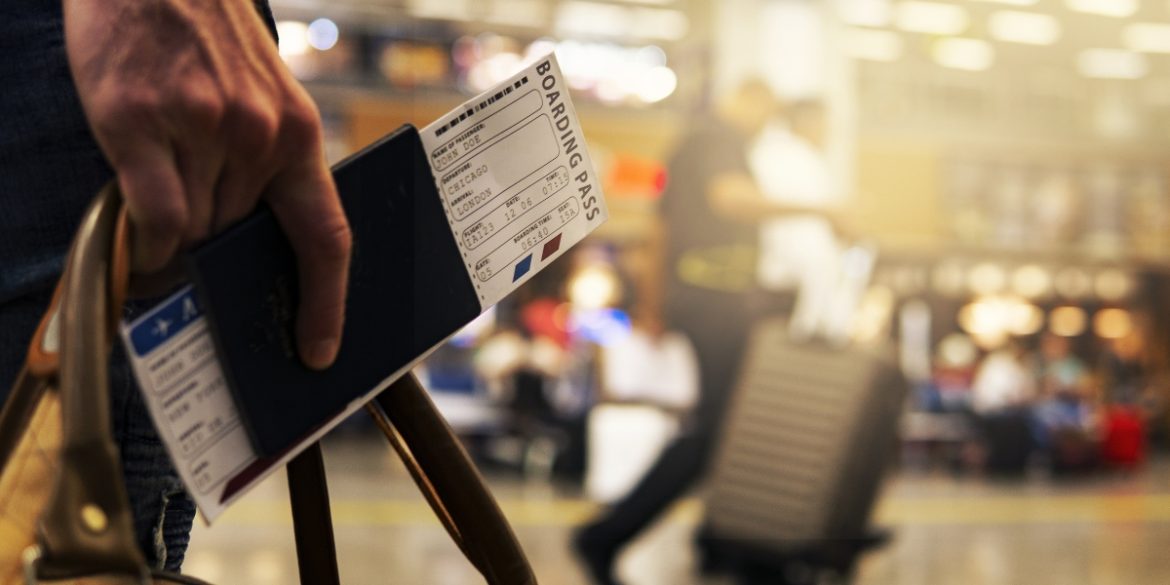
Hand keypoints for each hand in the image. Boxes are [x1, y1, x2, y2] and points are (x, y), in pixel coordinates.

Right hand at [64, 0, 350, 368]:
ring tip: (157, 225)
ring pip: (192, 234)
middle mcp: (256, 136)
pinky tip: (140, 238)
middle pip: (237, 241)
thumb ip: (265, 168)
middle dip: (216, 257)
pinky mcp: (138, 122)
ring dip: (174, 245)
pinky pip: (151, 216)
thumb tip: (246, 247)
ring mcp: (199, 129)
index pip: (326, 236)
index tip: (319, 349)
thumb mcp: (264, 101)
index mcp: (298, 135)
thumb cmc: (209, 43)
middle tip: (195, 259)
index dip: (327, 302)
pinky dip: (145, 242)